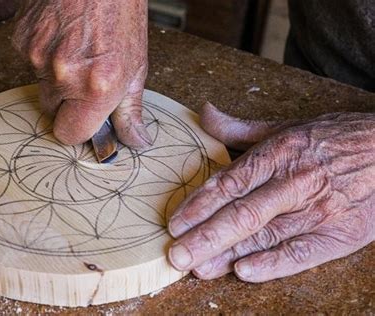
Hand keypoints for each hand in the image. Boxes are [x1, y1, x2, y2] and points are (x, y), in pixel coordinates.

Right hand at [12, 0, 150, 147]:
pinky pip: (30, 62)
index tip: (86, 120)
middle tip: (85, 78)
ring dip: (56, 77)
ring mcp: (37, 56)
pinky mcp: (21, 39)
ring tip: (76, 49)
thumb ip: (130, 110)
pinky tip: (62, 36)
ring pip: (41, 86)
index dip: (78, 128)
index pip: (70, 135)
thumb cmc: (122, 14)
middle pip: (51, 113)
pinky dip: (44, 55)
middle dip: (67, 103)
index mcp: (97, 88)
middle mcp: (63, 76)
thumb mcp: (136, 67)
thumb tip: (135, 141)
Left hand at [168, 103, 373, 281]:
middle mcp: (294, 182)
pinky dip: (273, 263)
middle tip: (176, 255)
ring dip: (229, 255)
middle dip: (205, 237)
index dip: (199, 205)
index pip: (230, 183)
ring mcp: (318, 209)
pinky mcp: (339, 233)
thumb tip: (204, 113)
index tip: (174, 223)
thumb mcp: (285, 127)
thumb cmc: (331, 139)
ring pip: (265, 236)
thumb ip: (239, 127)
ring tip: (199, 269)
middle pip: (242, 214)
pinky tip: (245, 272)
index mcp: (278, 153)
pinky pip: (302, 253)